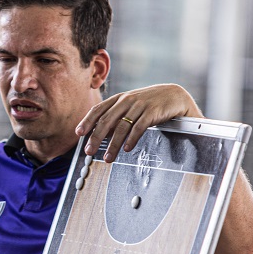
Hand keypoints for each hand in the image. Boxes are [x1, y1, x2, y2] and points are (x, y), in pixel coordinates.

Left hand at [75, 84, 201, 161]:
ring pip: (121, 126)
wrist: (174, 95)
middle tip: (89, 151)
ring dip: (113, 144)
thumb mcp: (131, 105)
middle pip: (107, 120)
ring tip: (108, 158)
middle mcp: (127, 100)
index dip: (87, 121)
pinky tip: (127, 149)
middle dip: (96, 137)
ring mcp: (139, 105)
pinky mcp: (152, 112)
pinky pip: (139, 127)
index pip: (98, 109)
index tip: (78, 133)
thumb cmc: (150, 103)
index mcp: (119, 98)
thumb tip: (100, 133)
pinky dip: (131, 139)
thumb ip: (117, 116)